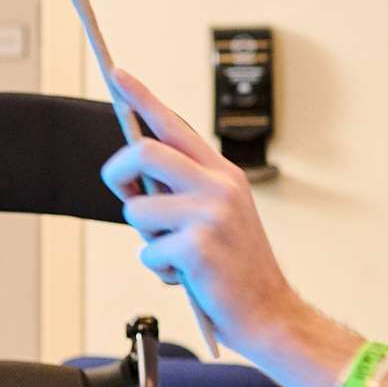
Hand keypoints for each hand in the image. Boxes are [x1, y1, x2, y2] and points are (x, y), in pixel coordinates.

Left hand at [98, 66, 289, 349]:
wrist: (269, 311)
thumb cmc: (236, 268)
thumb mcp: (218, 216)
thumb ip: (183, 190)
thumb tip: (134, 174)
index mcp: (223, 174)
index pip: (175, 125)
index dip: (142, 97)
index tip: (117, 74)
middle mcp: (219, 186)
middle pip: (144, 152)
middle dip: (118, 172)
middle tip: (123, 189)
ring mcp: (210, 214)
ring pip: (137, 209)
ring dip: (146, 237)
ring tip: (176, 254)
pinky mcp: (199, 246)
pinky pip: (148, 250)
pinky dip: (159, 268)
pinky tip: (187, 276)